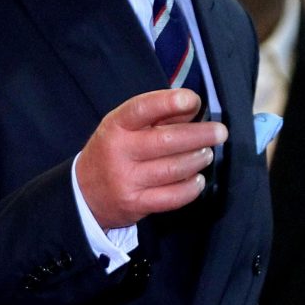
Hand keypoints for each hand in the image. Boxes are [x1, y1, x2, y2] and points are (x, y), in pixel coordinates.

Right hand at [75, 88, 226, 229]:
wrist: (84, 194)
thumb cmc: (113, 151)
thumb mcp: (124, 127)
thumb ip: (157, 116)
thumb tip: (192, 106)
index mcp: (116, 126)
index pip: (142, 109)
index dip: (168, 103)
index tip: (193, 100)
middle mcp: (119, 152)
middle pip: (166, 141)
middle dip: (199, 135)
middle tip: (220, 132)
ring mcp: (127, 180)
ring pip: (173, 169)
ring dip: (198, 160)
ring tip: (207, 154)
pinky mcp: (136, 204)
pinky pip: (172, 197)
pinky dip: (191, 188)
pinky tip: (198, 179)